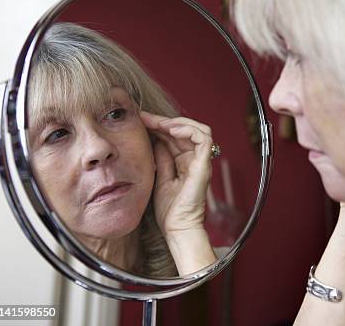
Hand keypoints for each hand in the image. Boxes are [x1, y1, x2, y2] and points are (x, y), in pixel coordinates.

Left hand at [140, 111, 213, 235]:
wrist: (176, 228)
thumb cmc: (169, 210)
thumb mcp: (159, 176)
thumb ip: (160, 158)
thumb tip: (154, 139)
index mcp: (184, 162)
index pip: (174, 137)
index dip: (159, 125)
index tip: (140, 120)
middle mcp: (195, 159)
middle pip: (185, 130)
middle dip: (164, 120)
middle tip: (144, 117)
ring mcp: (201, 161)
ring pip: (198, 129)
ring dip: (178, 122)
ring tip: (160, 123)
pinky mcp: (204, 165)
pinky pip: (204, 139)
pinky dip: (189, 130)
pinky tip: (171, 130)